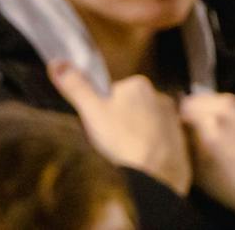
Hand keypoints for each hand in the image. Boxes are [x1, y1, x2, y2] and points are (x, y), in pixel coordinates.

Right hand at [49, 61, 191, 195]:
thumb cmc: (124, 139)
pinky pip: (154, 138)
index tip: (99, 127)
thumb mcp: (92, 111)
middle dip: (116, 123)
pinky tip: (138, 157)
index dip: (100, 112)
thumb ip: (77, 87)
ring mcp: (170, 116)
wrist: (157, 170)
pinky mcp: (177, 135)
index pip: (111, 94)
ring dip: (131, 135)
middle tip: (110, 142)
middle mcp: (158, 95)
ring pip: (140, 123)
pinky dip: (146, 146)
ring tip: (124, 152)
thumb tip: (57, 63)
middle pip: (126, 108)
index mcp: (138, 84)